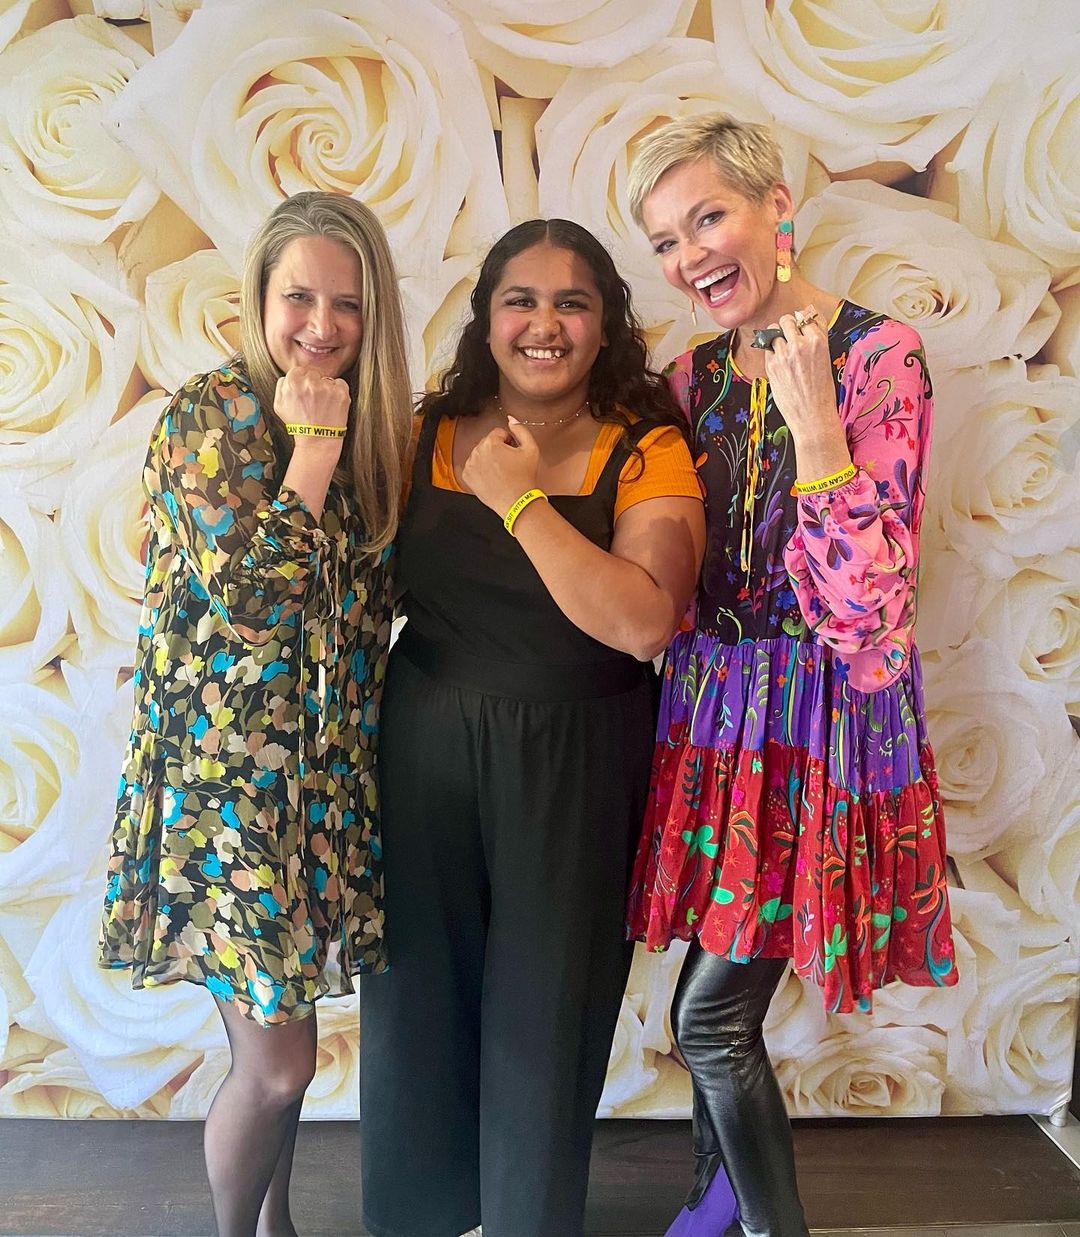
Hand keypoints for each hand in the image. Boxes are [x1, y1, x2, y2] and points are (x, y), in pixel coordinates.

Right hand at [273, 365, 349, 454]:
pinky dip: (338, 391)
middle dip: (313, 384)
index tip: (305, 391)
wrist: (317, 440)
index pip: (298, 371)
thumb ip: (281, 387)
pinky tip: (333, 403)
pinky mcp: (341, 393)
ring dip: (326, 388)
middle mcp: (309, 383)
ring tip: (323, 404)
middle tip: (314, 400)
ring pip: (326, 379)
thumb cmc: (298, 424)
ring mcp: (326, 387)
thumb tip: (287, 377)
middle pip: (313, 373)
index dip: (301, 380)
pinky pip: (340, 383)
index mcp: (292, 383)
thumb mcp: (279, 406)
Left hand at [461, 418, 540, 517]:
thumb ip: (521, 429)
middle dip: (498, 449)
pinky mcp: (467, 477)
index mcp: (490, 443)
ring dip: (489, 459)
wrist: (516, 502)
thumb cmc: (524, 478)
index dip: (509, 442)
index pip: (498, 433)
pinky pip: (474, 466)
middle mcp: (477, 452)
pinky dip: (481, 470)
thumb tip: (511, 419)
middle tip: (509, 464)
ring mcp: (470, 465)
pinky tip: (492, 477)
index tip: (514, 453)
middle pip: (488, 443)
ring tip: (501, 472)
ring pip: (480, 454)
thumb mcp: (531, 449)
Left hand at [763, 308, 850, 477]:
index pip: (806, 317)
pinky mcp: (772, 365)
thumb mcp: (825, 359)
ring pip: (773, 331)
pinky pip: (766, 348)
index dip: (801, 323)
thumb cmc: (822, 391)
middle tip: (787, 336)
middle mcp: (801, 344)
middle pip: (787, 320)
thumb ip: (815, 339)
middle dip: (786, 326)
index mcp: (818, 341)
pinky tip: (778, 362)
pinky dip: (770, 351)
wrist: (813, 416)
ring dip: (776, 337)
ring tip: (782, 350)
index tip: (800, 328)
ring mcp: (784, 355)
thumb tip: (807, 319)